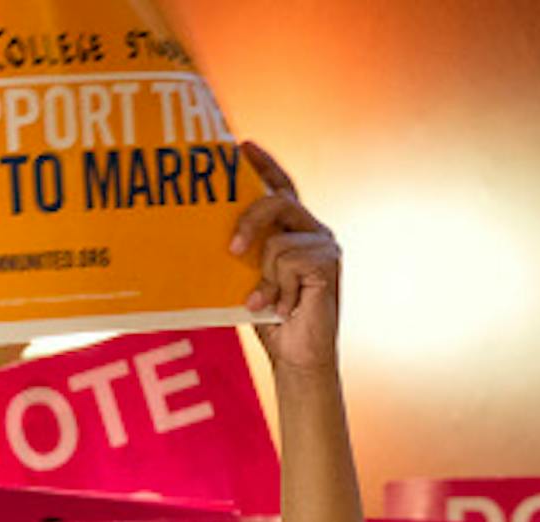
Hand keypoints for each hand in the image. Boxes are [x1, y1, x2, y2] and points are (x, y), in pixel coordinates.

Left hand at [230, 144, 340, 374]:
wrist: (296, 357)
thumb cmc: (270, 320)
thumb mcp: (249, 278)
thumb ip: (244, 251)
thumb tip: (211, 232)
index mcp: (294, 230)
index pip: (281, 187)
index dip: (265, 164)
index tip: (242, 146)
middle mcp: (313, 231)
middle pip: (277, 200)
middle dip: (249, 221)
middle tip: (232, 249)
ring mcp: (324, 245)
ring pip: (277, 241)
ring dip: (265, 278)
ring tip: (269, 302)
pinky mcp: (328, 262)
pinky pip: (287, 260)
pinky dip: (277, 289)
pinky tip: (284, 309)